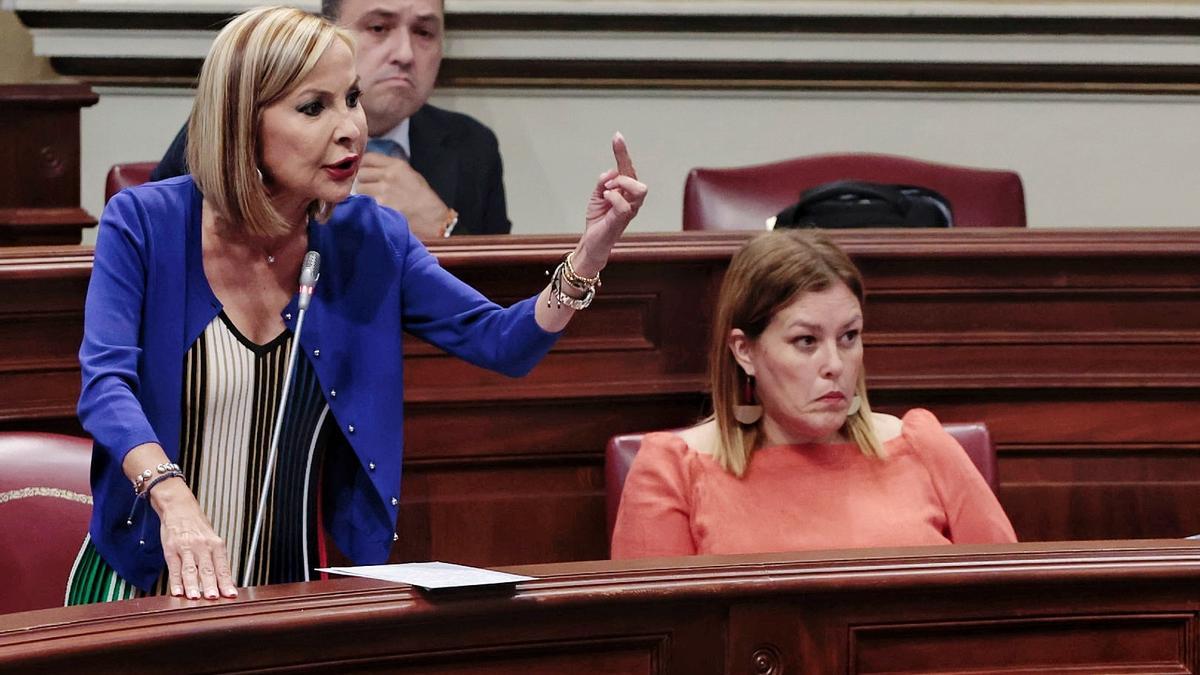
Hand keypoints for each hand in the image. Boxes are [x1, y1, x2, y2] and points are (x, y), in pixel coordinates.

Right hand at [149, 478, 237, 599]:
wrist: (179, 507)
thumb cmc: (197, 525)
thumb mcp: (212, 539)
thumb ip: (217, 559)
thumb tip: (225, 581)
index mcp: (216, 544)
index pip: (223, 567)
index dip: (227, 582)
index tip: (231, 594)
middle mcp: (202, 546)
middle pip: (208, 569)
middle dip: (211, 585)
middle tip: (215, 598)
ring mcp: (185, 548)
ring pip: (190, 570)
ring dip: (193, 585)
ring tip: (196, 598)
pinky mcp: (171, 550)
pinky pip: (173, 568)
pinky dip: (175, 581)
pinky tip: (177, 591)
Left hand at [356, 152, 451, 239]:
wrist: (432, 218)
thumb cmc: (423, 198)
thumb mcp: (410, 174)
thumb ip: (391, 168)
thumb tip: (372, 168)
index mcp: (397, 165)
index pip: (368, 158)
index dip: (364, 165)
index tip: (366, 172)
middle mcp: (388, 175)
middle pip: (361, 173)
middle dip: (364, 181)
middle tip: (371, 189)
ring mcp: (383, 191)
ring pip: (360, 189)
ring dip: (364, 195)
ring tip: (374, 201)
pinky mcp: (380, 206)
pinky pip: (364, 203)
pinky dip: (366, 206)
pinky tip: (375, 209)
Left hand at [575, 132, 647, 275]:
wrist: (592, 243)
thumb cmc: (599, 221)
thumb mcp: (597, 196)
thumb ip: (603, 182)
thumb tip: (611, 173)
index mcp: (625, 191)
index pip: (627, 168)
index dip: (622, 152)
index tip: (617, 136)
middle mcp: (631, 199)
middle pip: (635, 174)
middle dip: (622, 168)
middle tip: (606, 183)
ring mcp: (629, 210)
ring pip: (639, 189)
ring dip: (621, 184)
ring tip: (607, 191)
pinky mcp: (622, 220)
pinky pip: (625, 204)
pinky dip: (614, 197)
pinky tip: (606, 199)